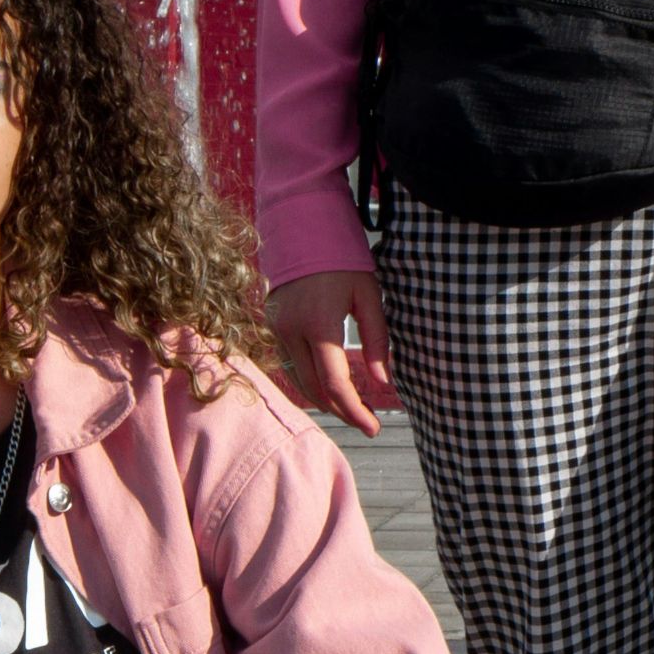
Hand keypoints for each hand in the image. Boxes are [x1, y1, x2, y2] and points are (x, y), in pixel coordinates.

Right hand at [266, 271, 391, 437]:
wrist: (302, 225)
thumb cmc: (343, 258)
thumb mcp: (369, 296)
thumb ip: (377, 341)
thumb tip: (382, 383)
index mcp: (319, 322)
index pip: (334, 383)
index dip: (354, 411)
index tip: (373, 427)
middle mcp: (291, 329)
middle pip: (313, 390)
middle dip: (340, 411)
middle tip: (366, 421)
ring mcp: (277, 328)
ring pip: (298, 381)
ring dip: (324, 400)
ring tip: (352, 408)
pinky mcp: (272, 324)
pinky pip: (290, 364)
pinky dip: (309, 381)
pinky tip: (329, 385)